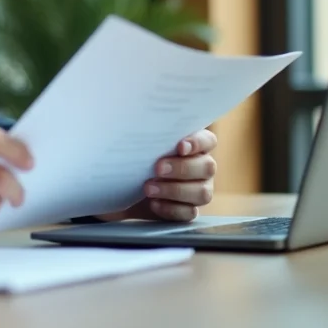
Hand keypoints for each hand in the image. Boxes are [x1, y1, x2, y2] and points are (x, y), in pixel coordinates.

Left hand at [99, 129, 217, 221]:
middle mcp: (201, 167)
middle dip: (182, 168)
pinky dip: (171, 209)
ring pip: (202, 193)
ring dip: (175, 190)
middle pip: (207, 167)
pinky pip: (189, 213)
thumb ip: (146, 133)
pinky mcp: (188, 210)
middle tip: (157, 168)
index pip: (208, 140)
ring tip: (148, 188)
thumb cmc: (133, 157)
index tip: (179, 146)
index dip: (198, 143)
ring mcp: (198, 189)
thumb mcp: (137, 143)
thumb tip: (133, 114)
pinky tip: (154, 204)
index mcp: (194, 145)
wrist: (119, 187)